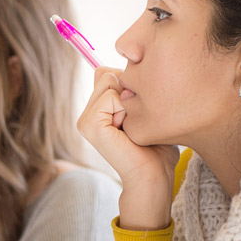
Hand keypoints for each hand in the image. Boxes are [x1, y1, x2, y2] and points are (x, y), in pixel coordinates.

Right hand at [77, 67, 178, 229]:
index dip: (129, 85)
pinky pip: (111, 95)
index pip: (107, 72)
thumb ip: (130, 89)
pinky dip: (126, 109)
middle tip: (136, 122)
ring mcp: (85, 120)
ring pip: (109, 80)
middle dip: (129, 90)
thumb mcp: (143, 110)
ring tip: (132, 126)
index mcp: (96, 111)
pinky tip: (128, 131)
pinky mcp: (89, 124)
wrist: (153, 175)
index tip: (138, 113)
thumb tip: (124, 65)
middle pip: (106, 73)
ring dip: (129, 100)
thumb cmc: (156, 147)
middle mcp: (86, 113)